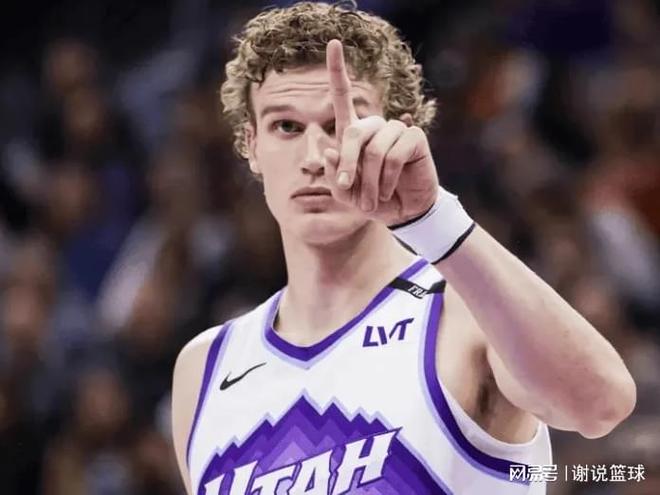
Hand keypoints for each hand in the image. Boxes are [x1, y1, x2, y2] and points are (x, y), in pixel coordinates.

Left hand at [324, 39, 439, 225]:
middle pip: (353, 132)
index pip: (343, 96)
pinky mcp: (414, 137)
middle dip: (348, 164)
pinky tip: (391, 189)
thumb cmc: (372, 199)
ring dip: (370, 181)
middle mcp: (375, 126)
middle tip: (348, 189)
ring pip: (375, 149)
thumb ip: (334, 175)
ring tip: (373, 200)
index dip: (337, 70)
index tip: (333, 43)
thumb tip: (330, 149)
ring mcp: (396, 129)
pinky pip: (394, 156)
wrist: (403, 213)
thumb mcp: (345, 193)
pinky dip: (388, 179)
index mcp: (354, 133)